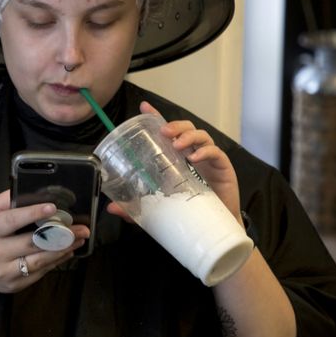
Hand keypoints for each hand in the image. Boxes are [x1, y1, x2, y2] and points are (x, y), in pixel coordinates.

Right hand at [0, 189, 89, 292]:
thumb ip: (6, 200)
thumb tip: (32, 190)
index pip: (12, 220)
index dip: (33, 213)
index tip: (53, 207)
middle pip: (33, 243)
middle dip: (61, 235)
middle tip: (81, 228)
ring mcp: (4, 272)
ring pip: (40, 260)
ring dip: (64, 249)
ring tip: (80, 239)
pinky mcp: (14, 285)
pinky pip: (40, 272)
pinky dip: (56, 261)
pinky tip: (67, 251)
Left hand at [105, 101, 242, 224]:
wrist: (213, 229)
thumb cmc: (189, 211)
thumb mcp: (160, 208)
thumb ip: (138, 207)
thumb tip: (112, 208)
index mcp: (178, 157)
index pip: (168, 132)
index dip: (157, 117)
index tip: (144, 107)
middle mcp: (193, 154)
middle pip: (186, 128)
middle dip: (175, 125)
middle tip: (164, 131)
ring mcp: (209, 160)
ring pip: (202, 135)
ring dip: (189, 136)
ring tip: (177, 144)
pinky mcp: (223, 168)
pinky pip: (216, 153)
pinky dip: (206, 151)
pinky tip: (194, 158)